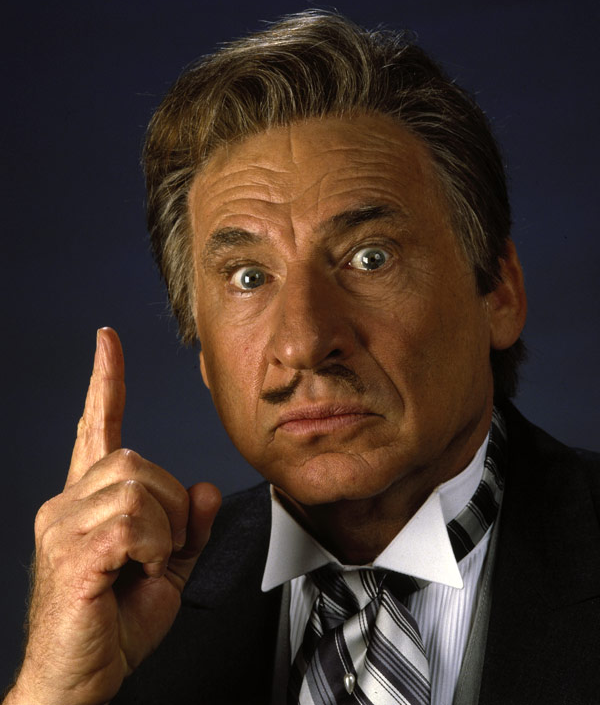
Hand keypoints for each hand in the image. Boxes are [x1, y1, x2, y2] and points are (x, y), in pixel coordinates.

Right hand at [7, 328, 220, 704]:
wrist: (76, 683)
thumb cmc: (112, 628)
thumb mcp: (165, 572)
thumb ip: (187, 529)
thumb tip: (204, 489)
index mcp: (87, 500)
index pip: (95, 426)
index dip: (105, 381)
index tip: (108, 340)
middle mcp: (67, 502)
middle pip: (139, 460)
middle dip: (170, 507)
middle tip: (157, 556)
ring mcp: (63, 524)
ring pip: (140, 486)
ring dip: (163, 532)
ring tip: (143, 569)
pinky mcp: (71, 551)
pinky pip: (134, 521)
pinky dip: (153, 549)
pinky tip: (137, 574)